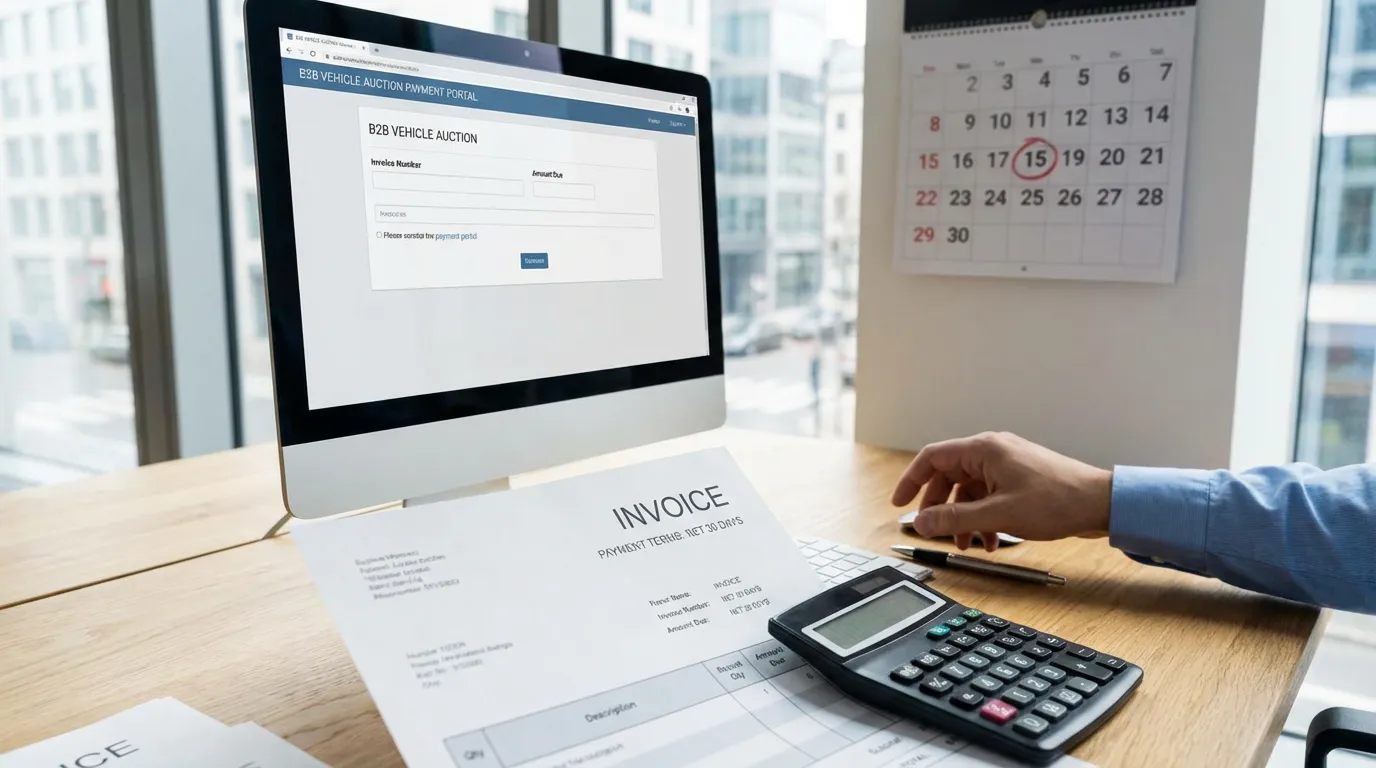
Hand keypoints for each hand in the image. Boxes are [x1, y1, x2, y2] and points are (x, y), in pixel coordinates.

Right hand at [890, 432, 1112, 550]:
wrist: (1100, 503)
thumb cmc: (1056, 501)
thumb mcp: (998, 515)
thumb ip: (955, 519)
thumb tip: (921, 523)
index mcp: (984, 450)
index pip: (932, 458)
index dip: (911, 481)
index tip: (898, 504)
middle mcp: (992, 451)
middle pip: (948, 476)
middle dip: (939, 507)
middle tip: (935, 531)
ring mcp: (1006, 464)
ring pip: (968, 490)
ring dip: (963, 518)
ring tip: (968, 544)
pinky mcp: (1019, 479)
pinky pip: (988, 496)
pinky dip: (983, 518)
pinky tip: (991, 541)